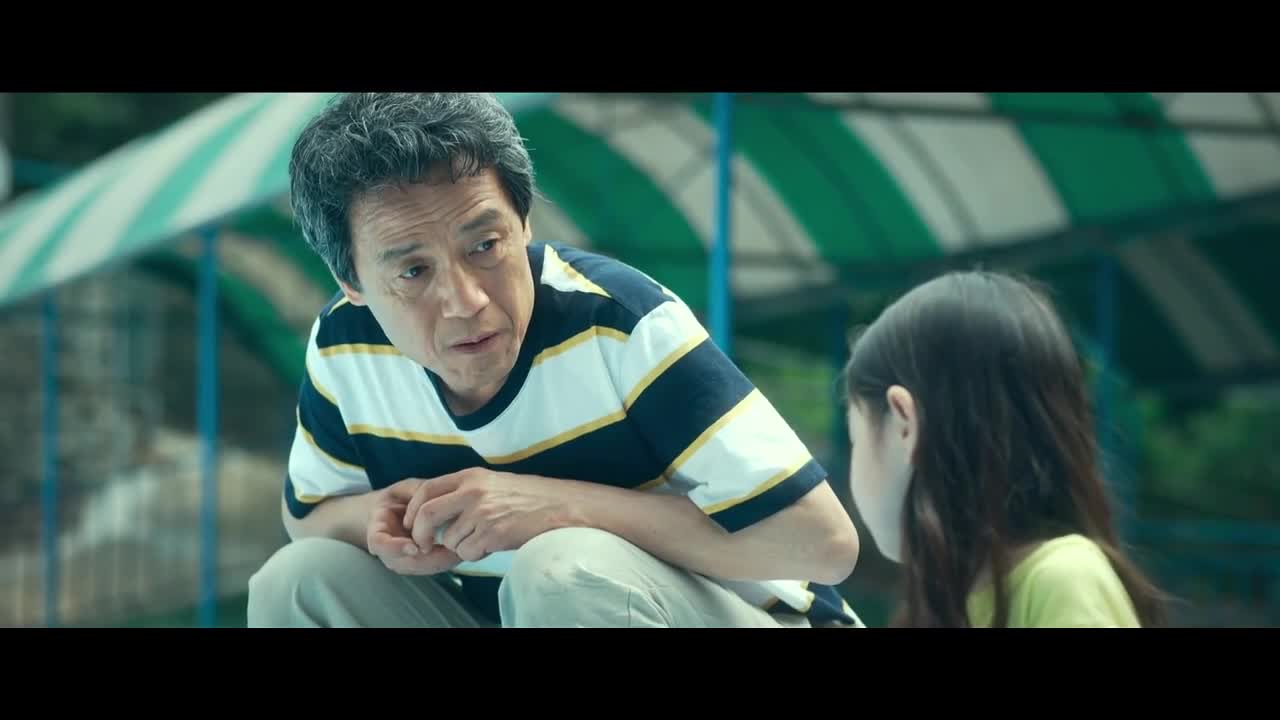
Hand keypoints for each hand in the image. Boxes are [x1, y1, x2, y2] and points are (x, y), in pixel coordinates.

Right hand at [366, 478, 461, 574]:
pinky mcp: (415, 564)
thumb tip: (429, 499)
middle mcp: (386, 550)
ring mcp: (400, 559)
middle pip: (403, 563)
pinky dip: (445, 562)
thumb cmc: (401, 498)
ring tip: (461, 550)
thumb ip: (416, 492)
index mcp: (378, 527)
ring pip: (419, 568)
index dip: (394, 547)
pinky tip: (458, 553)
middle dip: (430, 560)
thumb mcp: (406, 488)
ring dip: (440, 563)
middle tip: (454, 551)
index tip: (414, 547)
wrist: (394, 511)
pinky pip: (430, 567)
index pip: (379, 543)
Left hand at [402, 468, 576, 561]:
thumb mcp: (492, 482)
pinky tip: (493, 544)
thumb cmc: (528, 496)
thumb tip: (435, 509)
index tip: (412, 523)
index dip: (412, 510)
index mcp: (470, 476)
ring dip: (459, 546)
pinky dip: (476, 554)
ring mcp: (482, 513)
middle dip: (420, 534)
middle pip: (426, 514)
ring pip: (449, 539)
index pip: (425, 490)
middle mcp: (472, 492)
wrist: (560, 506)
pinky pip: (468, 552)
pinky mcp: (493, 534)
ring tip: (482, 538)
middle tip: (424, 544)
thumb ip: (464, 491)